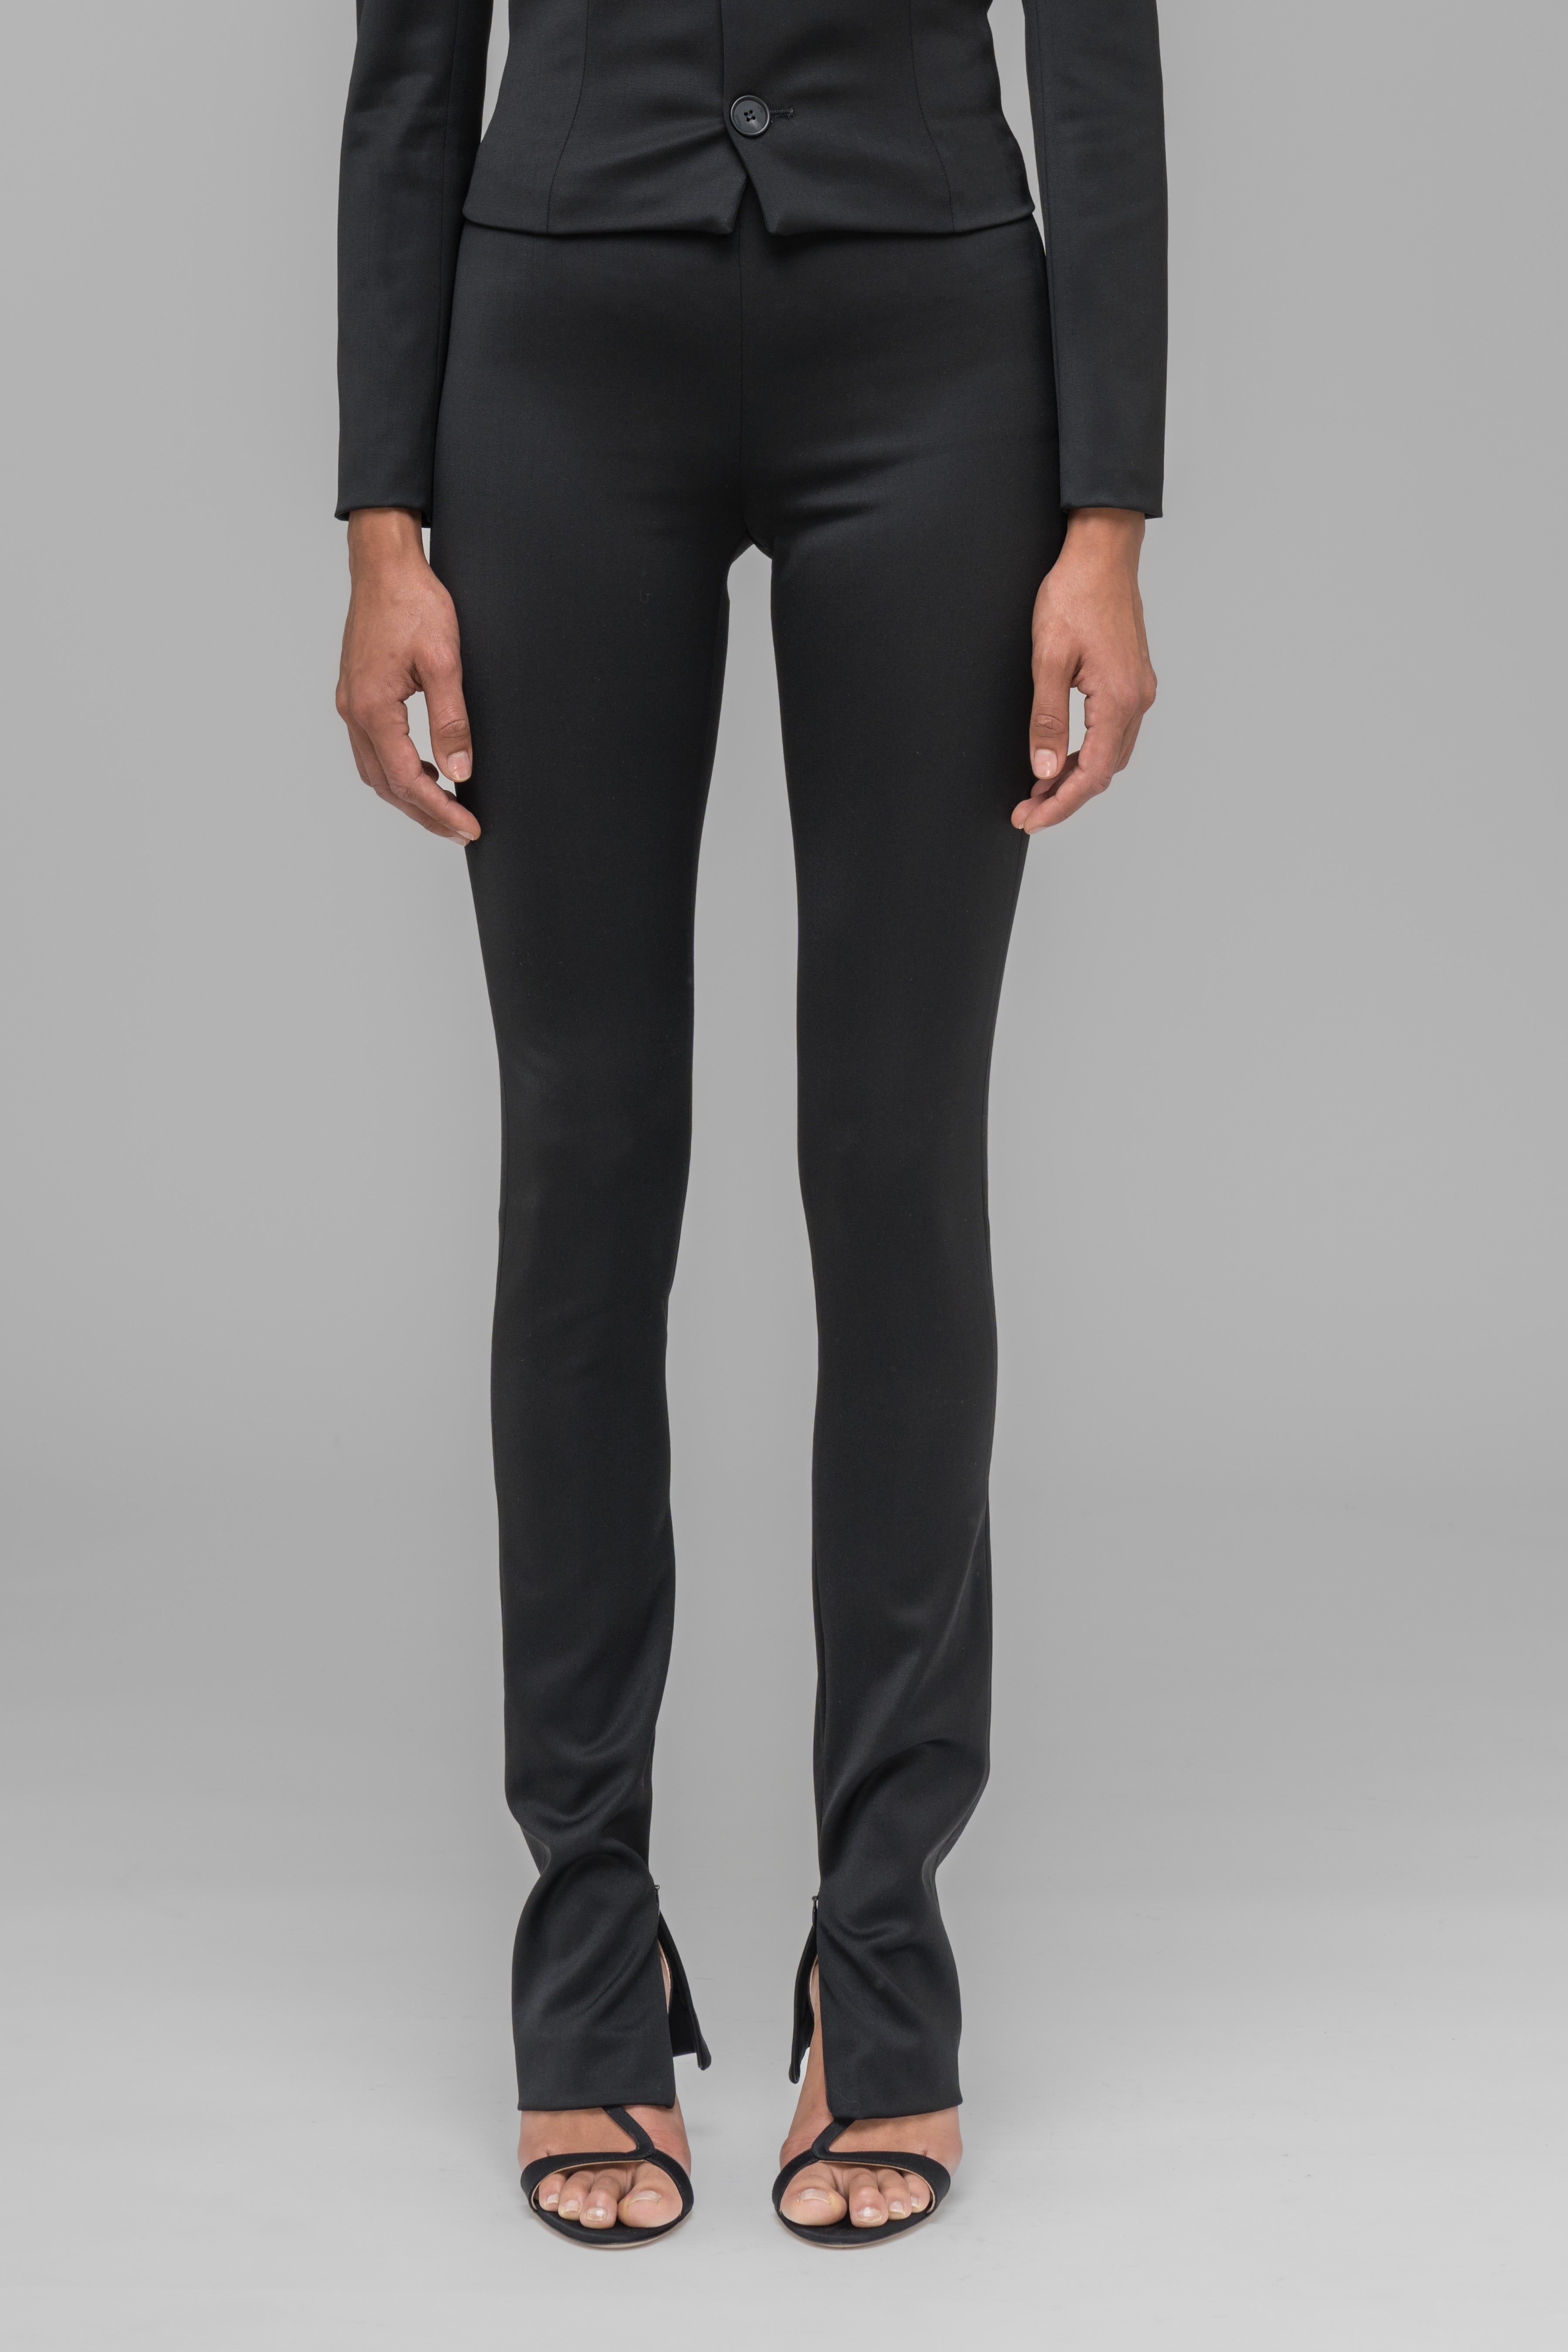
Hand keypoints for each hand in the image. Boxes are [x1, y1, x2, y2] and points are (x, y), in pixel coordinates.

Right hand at [336, 508, 478, 842]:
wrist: (384, 565)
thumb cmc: (413, 602)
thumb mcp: (444, 661)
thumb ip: (451, 720)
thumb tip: (459, 772)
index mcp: (373, 707)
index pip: (408, 779)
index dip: (440, 810)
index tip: (469, 826)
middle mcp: (354, 710)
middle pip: (387, 785)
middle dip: (425, 813)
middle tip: (462, 829)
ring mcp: (351, 703)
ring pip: (376, 771)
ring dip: (410, 794)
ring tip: (446, 807)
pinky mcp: (356, 694)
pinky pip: (372, 748)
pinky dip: (398, 769)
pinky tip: (426, 768)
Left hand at [1013, 508, 1156, 833]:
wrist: (1102, 552)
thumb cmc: (1074, 595)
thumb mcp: (1048, 659)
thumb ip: (1047, 719)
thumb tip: (1043, 770)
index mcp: (1118, 700)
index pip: (1090, 774)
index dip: (1060, 805)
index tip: (1029, 819)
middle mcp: (1137, 700)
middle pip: (1103, 772)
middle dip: (1064, 797)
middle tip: (1026, 811)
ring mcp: (1138, 690)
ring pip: (1109, 755)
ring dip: (1075, 777)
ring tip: (1037, 790)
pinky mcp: (1132, 680)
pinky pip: (1112, 733)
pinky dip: (1086, 753)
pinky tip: (1061, 756)